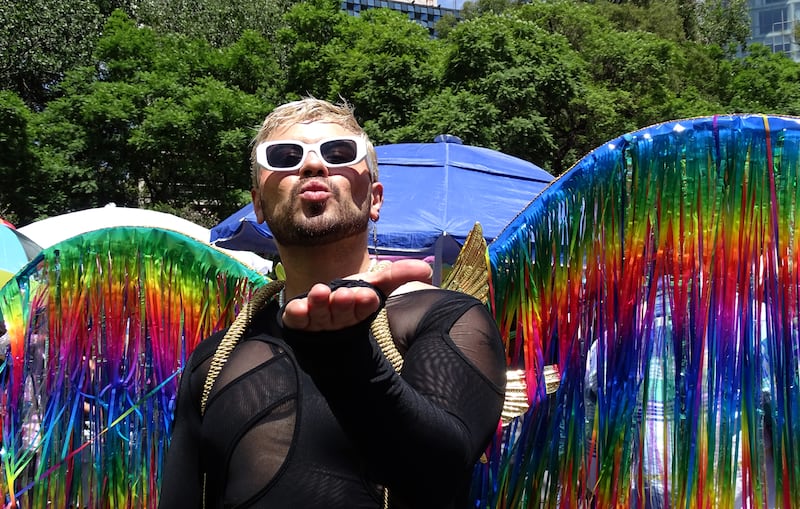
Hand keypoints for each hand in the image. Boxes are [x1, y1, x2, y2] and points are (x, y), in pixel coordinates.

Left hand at [281, 259, 432, 330]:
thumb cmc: (351, 300)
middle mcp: (339, 319)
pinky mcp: (296, 322)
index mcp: (359, 312)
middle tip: (344, 294)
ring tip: (320, 292)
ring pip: (319, 315)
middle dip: (344, 304)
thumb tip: (426, 270)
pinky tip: (298, 306)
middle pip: (342, 313)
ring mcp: (317, 322)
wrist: (320, 324)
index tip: (368, 295)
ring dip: (320, 304)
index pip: (364, 308)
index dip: (365, 303)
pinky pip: (296, 320)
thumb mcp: (373, 284)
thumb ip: (397, 275)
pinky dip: (297, 313)